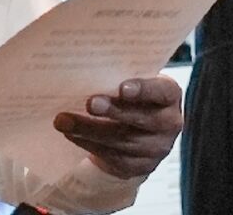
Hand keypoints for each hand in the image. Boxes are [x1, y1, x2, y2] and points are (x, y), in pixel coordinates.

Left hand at [53, 75, 182, 179]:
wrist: (135, 131)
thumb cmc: (130, 97)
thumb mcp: (131, 82)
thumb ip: (117, 75)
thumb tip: (84, 65)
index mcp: (169, 95)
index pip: (162, 91)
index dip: (144, 89)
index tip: (122, 88)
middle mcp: (168, 123)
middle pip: (141, 118)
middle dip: (113, 111)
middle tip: (90, 103)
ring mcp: (156, 148)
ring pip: (121, 140)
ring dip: (89, 130)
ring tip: (64, 121)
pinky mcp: (138, 166)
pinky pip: (111, 155)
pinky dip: (87, 143)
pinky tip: (70, 133)